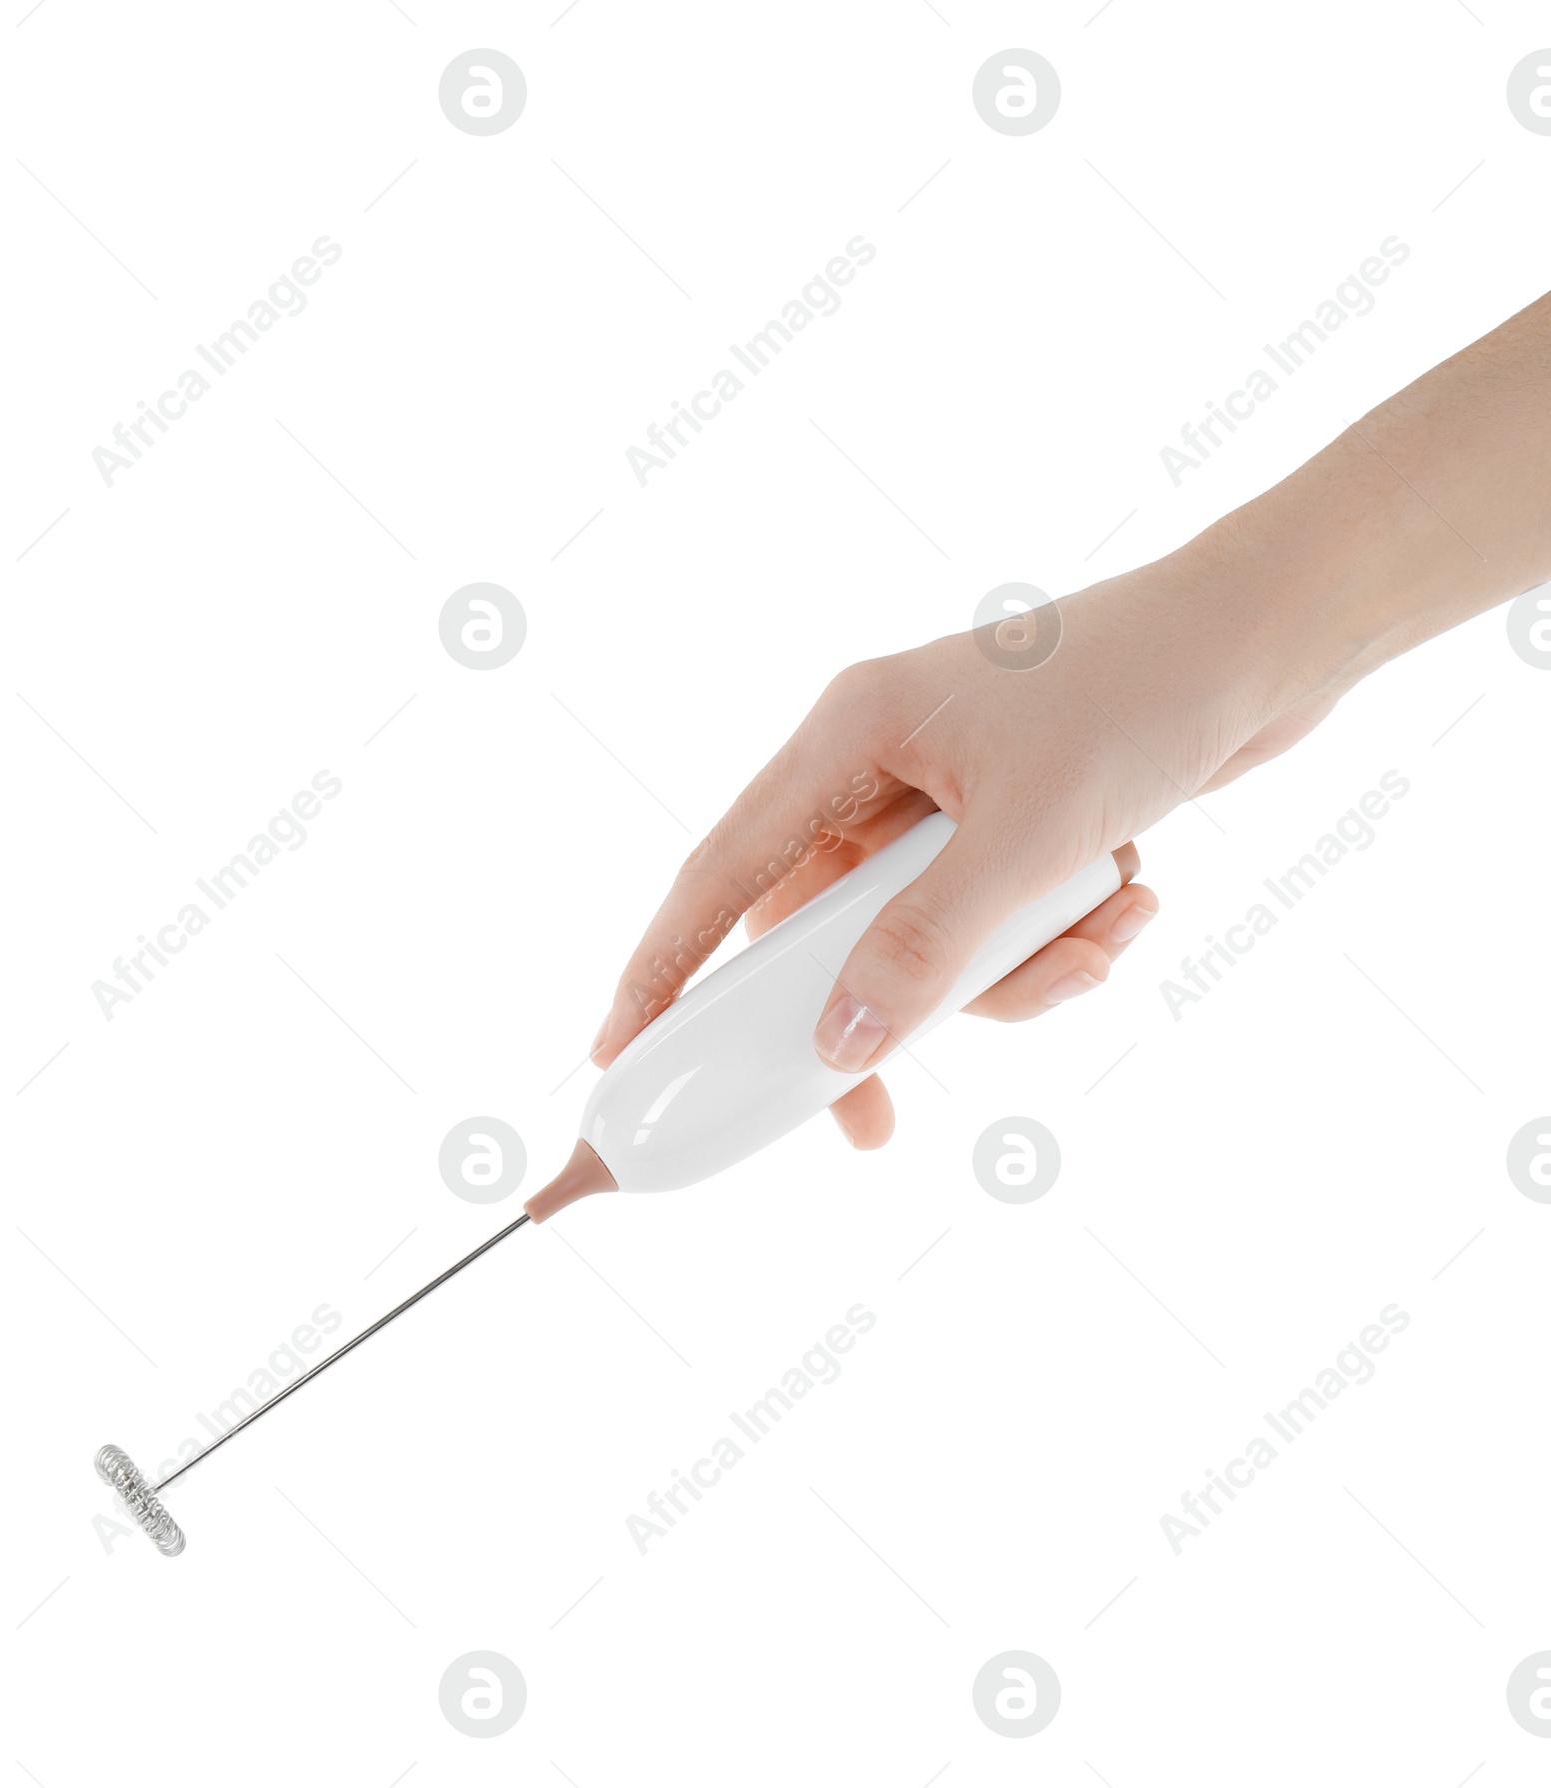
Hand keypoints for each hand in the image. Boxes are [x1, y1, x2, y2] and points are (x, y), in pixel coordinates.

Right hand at [589, 541, 1298, 1148]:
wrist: (1269, 637)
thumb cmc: (1141, 696)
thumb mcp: (1026, 836)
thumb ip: (923, 946)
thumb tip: (842, 1045)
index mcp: (849, 736)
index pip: (724, 871)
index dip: (665, 967)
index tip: (624, 1053)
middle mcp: (883, 766)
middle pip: (831, 930)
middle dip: (882, 1014)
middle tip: (878, 1125)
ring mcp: (949, 797)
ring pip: (928, 941)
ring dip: (1012, 973)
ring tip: (1099, 937)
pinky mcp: (1014, 822)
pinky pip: (997, 923)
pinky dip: (1059, 939)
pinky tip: (1132, 898)